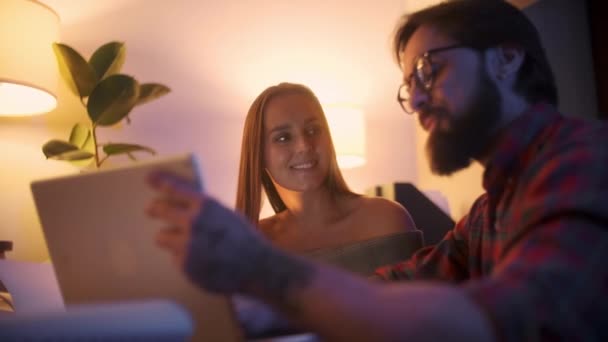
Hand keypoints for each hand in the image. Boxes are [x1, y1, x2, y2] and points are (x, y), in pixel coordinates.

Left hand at [146, 171, 270, 293]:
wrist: (256, 267)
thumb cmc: (244, 239)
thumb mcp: (226, 215)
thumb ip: (204, 210)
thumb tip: (182, 204)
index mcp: (206, 205)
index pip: (175, 188)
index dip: (160, 182)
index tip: (149, 178)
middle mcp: (193, 221)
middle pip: (159, 210)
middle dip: (154, 209)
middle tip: (150, 210)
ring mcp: (186, 244)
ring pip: (161, 236)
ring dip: (169, 238)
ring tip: (186, 243)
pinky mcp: (184, 264)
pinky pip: (174, 257)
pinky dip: (183, 258)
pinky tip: (201, 261)